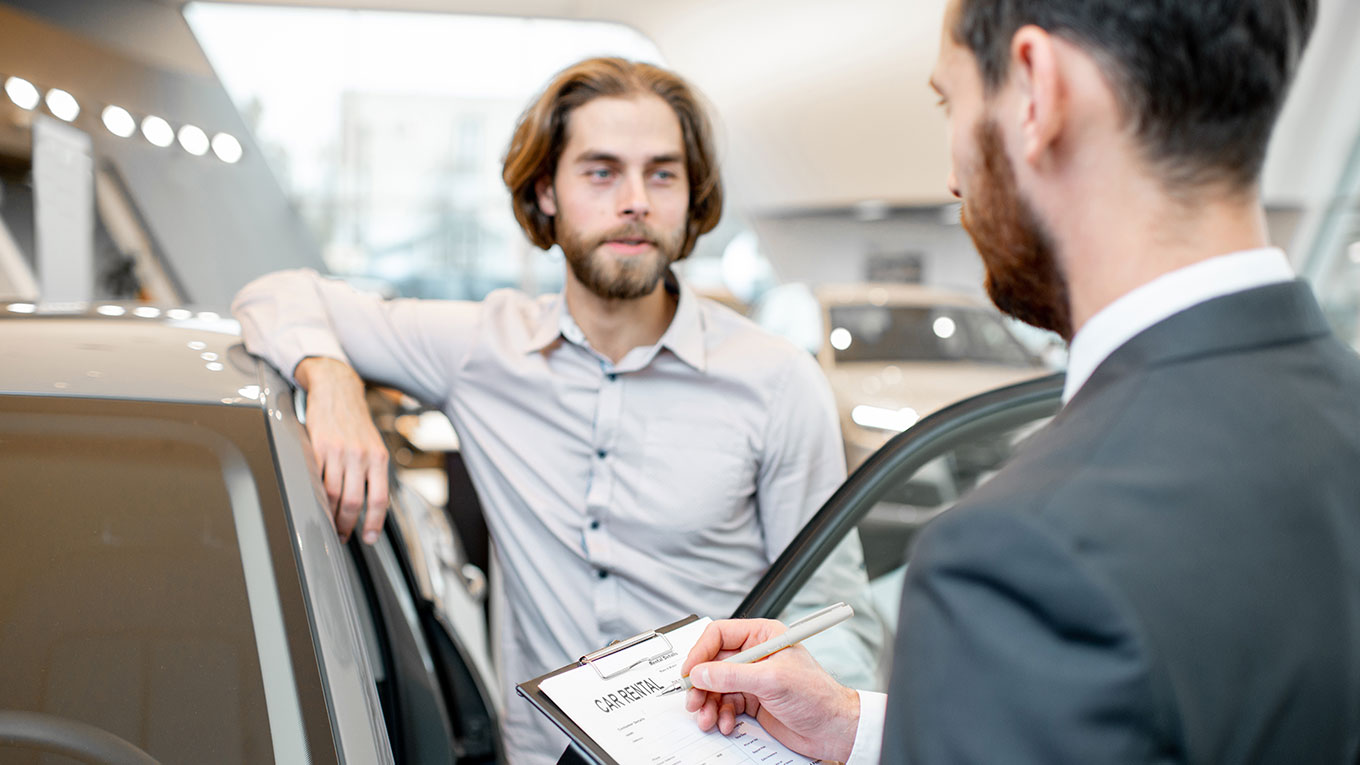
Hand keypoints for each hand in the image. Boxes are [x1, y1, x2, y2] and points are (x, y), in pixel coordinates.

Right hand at [295, 357, 388, 543]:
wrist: (337, 390)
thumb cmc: (355, 421)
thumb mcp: (374, 444)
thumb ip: (373, 470)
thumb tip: (372, 503)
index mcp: (379, 457)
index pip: (379, 498)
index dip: (374, 522)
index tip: (369, 537)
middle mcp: (361, 455)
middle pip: (354, 501)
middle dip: (348, 524)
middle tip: (342, 535)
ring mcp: (339, 451)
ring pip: (333, 494)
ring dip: (330, 515)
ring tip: (329, 524)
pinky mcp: (318, 447)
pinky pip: (316, 478)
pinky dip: (315, 496)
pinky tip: (315, 504)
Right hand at [681, 619, 859, 762]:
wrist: (833, 728)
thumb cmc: (817, 696)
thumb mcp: (771, 680)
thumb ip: (732, 675)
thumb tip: (701, 673)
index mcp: (763, 636)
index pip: (719, 635)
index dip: (700, 652)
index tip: (690, 672)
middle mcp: (755, 655)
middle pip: (712, 663)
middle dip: (701, 684)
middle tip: (694, 700)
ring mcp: (752, 679)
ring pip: (716, 686)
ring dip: (708, 703)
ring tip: (708, 717)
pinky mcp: (753, 700)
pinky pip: (725, 704)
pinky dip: (721, 715)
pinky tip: (726, 723)